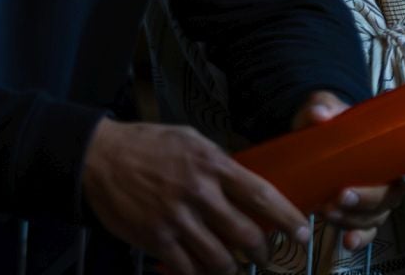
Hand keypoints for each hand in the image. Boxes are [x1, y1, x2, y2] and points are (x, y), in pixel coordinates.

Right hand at [81, 116, 308, 274]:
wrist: (101, 157)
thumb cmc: (150, 145)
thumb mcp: (193, 142)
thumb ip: (220, 164)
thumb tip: (245, 183)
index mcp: (214, 166)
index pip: (262, 196)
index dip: (287, 218)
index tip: (302, 233)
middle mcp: (200, 194)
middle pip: (245, 234)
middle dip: (264, 252)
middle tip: (269, 257)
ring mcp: (176, 219)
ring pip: (218, 258)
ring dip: (234, 269)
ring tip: (239, 269)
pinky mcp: (154, 239)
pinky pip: (186, 268)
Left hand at [291, 93, 404, 253]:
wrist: (312, 137)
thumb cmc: (329, 118)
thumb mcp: (325, 105)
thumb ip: (323, 106)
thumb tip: (320, 114)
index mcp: (394, 144)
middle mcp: (391, 174)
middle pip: (393, 194)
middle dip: (370, 198)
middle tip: (343, 194)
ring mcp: (375, 197)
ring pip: (377, 215)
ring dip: (354, 217)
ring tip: (327, 209)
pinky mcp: (358, 214)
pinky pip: (366, 231)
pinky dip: (358, 238)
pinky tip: (347, 242)